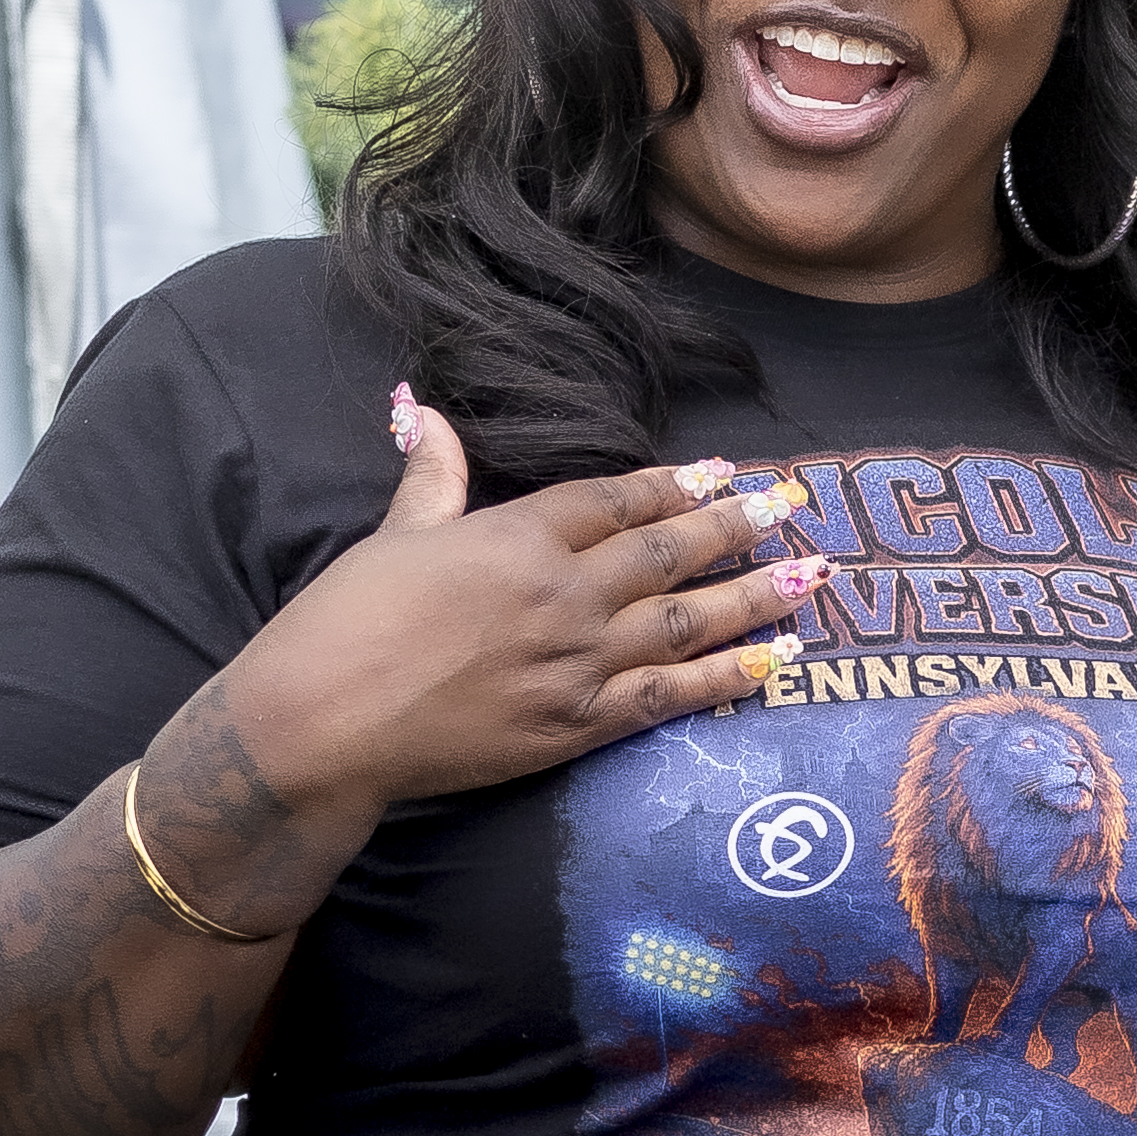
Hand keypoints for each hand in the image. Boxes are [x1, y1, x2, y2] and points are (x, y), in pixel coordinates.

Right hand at [211, 395, 829, 838]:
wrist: (323, 723)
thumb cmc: (343, 624)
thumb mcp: (393, 536)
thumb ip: (431, 477)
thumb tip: (425, 409)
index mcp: (516, 536)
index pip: (616, 500)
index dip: (674, 486)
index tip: (722, 471)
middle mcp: (561, 593)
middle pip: (667, 552)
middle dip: (738, 526)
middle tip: (796, 504)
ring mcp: (575, 662)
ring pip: (686, 620)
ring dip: (755, 595)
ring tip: (813, 576)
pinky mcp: (575, 726)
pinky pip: (670, 696)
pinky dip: (727, 677)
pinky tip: (775, 661)